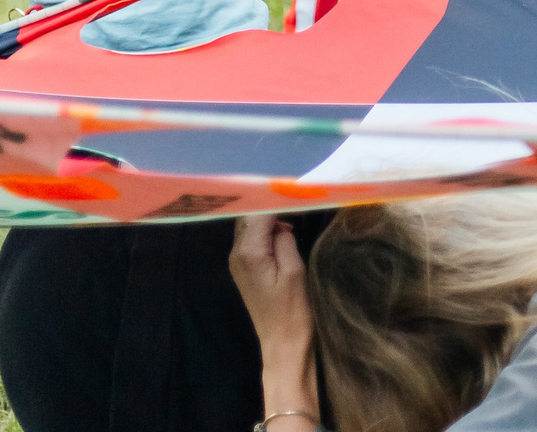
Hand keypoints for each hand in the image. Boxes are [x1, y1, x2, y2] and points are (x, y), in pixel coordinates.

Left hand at [230, 216, 319, 421]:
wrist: (283, 344)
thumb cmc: (293, 310)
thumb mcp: (295, 270)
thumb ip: (284, 239)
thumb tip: (280, 222)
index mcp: (248, 252)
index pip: (259, 211)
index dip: (279, 198)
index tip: (300, 192)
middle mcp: (236, 254)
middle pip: (250, 216)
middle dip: (272, 204)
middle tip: (299, 201)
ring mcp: (237, 262)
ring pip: (250, 226)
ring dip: (269, 216)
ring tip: (295, 213)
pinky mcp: (244, 269)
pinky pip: (252, 239)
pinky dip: (266, 229)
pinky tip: (284, 230)